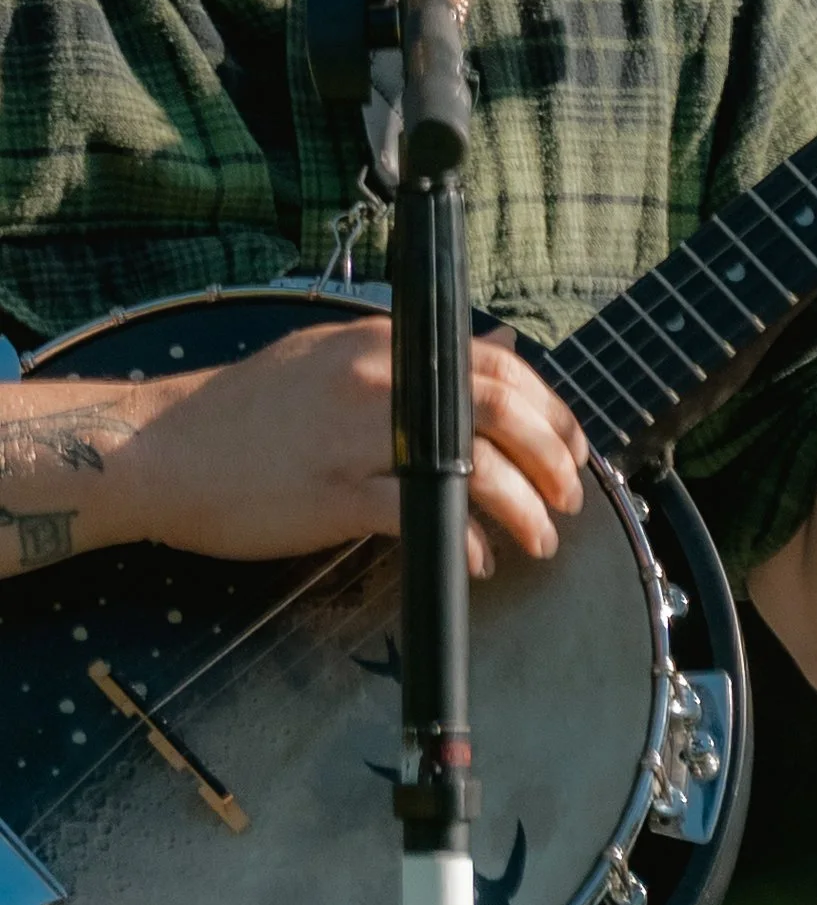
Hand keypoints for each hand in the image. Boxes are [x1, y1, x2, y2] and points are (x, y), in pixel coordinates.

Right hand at [124, 317, 587, 575]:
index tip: (571, 443)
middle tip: (570, 497)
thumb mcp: (331, 354)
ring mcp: (358, 434)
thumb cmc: (241, 410)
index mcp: (383, 343)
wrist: (156, 449)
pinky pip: (420, 514)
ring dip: (521, 505)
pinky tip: (476, 560)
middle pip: (500, 409)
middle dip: (552, 455)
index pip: (495, 363)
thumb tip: (498, 347)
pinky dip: (460, 539)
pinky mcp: (333, 491)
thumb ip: (413, 355)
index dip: (549, 405)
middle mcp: (379, 378)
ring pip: (473, 462)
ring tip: (538, 539)